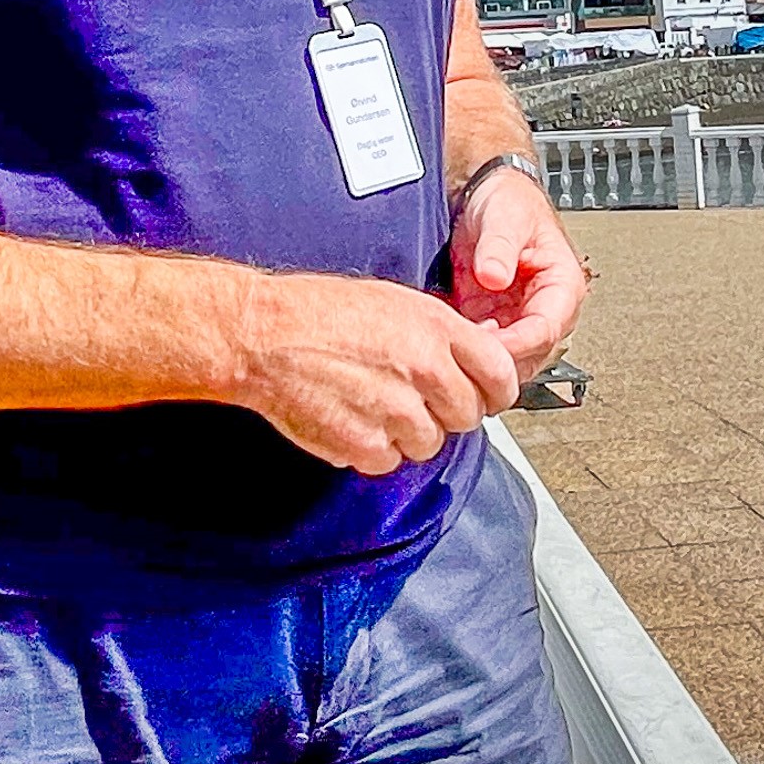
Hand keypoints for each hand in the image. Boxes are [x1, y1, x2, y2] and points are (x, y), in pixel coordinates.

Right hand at [229, 271, 520, 477]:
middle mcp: (425, 369)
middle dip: (444, 412)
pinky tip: (349, 417)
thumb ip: (440, 335)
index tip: (482, 394)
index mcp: (436, 328)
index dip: (492, 390)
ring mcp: (397, 410)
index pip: (501, 375)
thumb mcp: (393, 301)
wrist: (263, 334)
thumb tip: (471, 362)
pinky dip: (371, 448)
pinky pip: (389, 461)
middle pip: (468, 416)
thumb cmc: (319, 311)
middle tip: (410, 397)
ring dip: (406, 433)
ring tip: (369, 402)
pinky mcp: (367, 445)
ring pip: (429, 443)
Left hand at [451, 165, 589, 375]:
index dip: (517, 344)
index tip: (488, 349)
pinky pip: (484, 348)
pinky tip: (446, 338)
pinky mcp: (494, 320)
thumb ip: (499, 247)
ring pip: (508, 359)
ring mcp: (519, 318)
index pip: (546, 330)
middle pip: (529, 355)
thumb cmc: (507, 201)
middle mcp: (545, 308)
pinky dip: (466, 350)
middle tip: (463, 352)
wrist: (486, 194)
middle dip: (498, 359)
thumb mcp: (504, 216)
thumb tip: (494, 276)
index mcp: (562, 285)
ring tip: (452, 345)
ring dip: (481, 359)